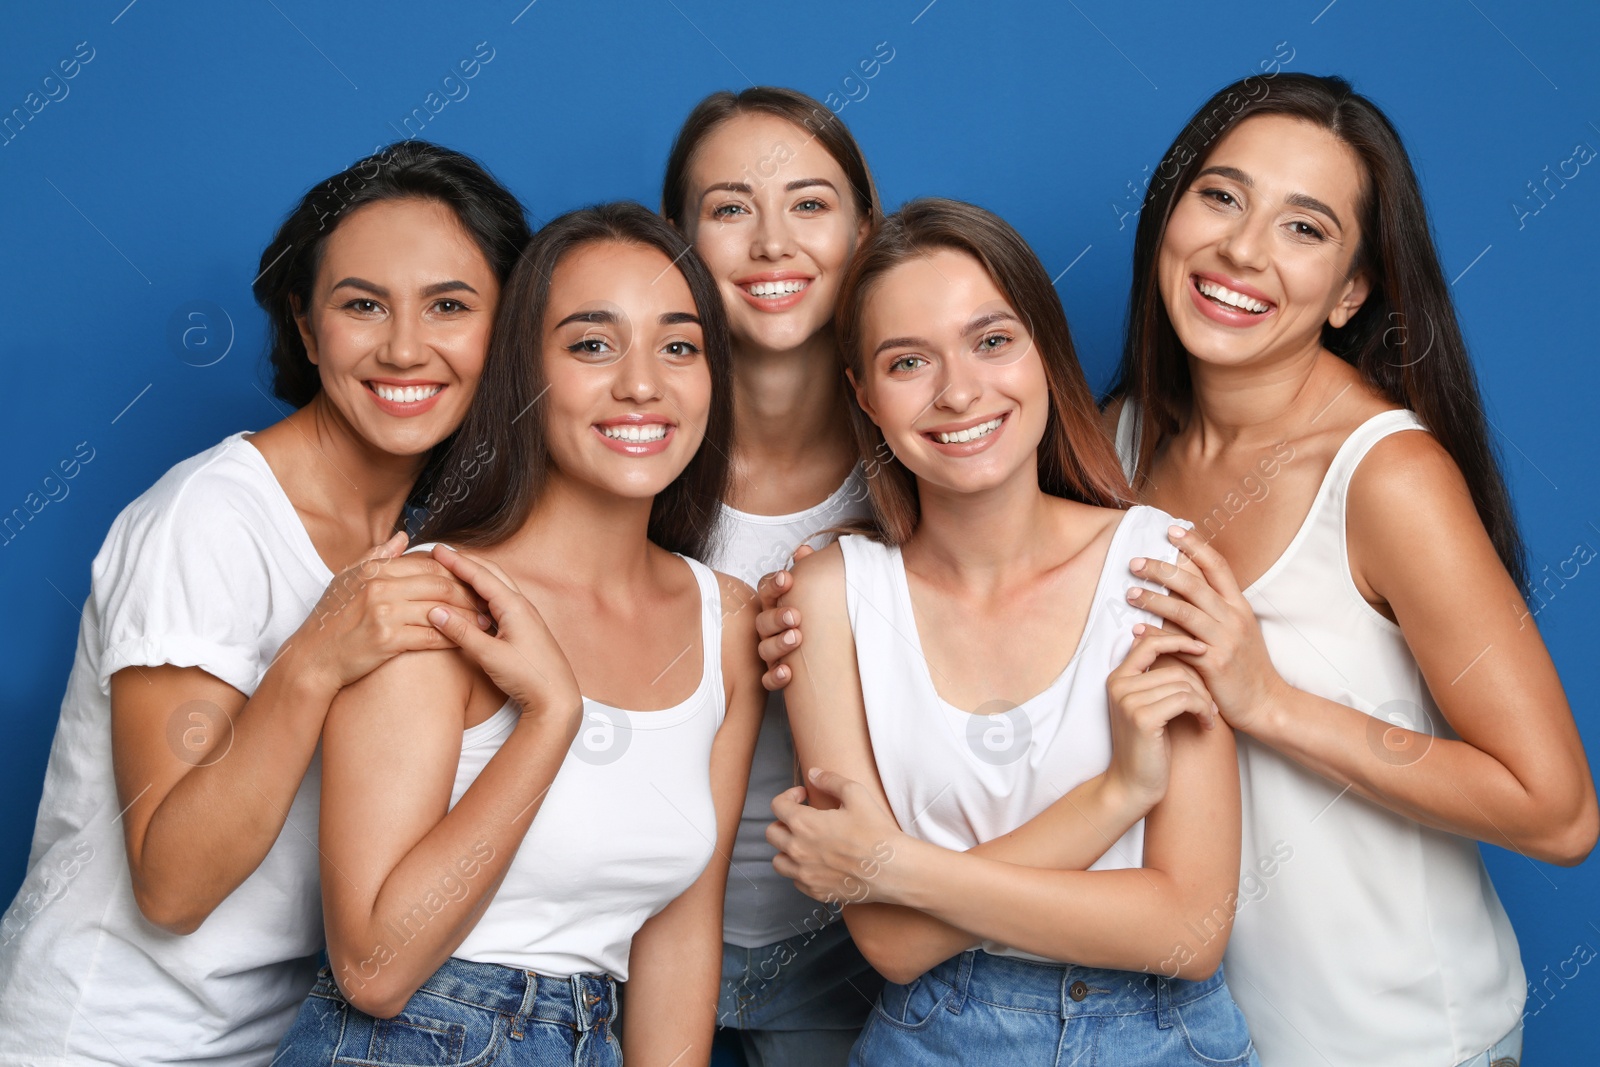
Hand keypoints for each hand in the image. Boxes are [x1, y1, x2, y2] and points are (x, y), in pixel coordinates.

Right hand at [298, 531, 489, 692]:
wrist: (312, 659)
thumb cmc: (330, 620)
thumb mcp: (348, 579)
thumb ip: (378, 556)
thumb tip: (403, 537)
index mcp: (375, 571)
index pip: (429, 565)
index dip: (457, 573)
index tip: (474, 581)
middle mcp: (381, 588)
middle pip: (440, 585)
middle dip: (469, 593)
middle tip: (488, 601)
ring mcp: (384, 614)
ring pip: (441, 610)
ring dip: (468, 617)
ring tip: (485, 622)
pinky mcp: (388, 641)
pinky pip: (431, 637)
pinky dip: (453, 638)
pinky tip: (467, 641)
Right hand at [425, 545, 581, 731]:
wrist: (557, 698)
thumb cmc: (528, 677)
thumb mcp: (490, 656)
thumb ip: (462, 632)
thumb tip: (435, 611)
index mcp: (515, 606)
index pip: (481, 576)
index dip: (458, 562)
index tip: (438, 550)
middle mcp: (522, 606)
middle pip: (491, 574)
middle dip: (467, 562)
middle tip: (443, 555)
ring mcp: (526, 616)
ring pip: (497, 587)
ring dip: (476, 577)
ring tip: (454, 572)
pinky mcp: (525, 628)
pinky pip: (501, 602)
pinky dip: (483, 595)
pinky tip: (473, 601)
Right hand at [754, 544, 814, 690]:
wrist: (827, 654)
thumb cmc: (816, 616)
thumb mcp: (814, 592)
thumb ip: (808, 571)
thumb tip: (803, 550)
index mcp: (775, 605)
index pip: (766, 590)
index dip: (774, 584)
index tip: (788, 579)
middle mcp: (768, 628)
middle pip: (762, 621)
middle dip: (777, 616)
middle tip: (795, 615)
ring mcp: (770, 652)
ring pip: (764, 649)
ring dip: (779, 644)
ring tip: (796, 638)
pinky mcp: (774, 675)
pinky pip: (768, 679)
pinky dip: (776, 676)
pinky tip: (788, 671)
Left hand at [767, 768, 903, 905]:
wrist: (893, 869)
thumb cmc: (876, 831)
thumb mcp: (856, 794)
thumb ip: (830, 780)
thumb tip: (813, 773)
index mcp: (804, 824)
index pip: (777, 806)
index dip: (789, 796)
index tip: (803, 796)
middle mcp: (798, 851)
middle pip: (772, 833)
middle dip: (784, 821)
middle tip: (802, 819)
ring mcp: (805, 875)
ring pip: (778, 861)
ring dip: (787, 849)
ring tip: (805, 843)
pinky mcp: (816, 893)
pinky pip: (796, 881)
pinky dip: (801, 871)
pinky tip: (817, 863)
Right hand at [1105, 626, 1215, 808]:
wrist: (1132, 784)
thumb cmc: (1146, 746)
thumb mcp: (1144, 707)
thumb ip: (1151, 679)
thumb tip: (1173, 646)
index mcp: (1117, 678)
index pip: (1149, 643)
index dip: (1178, 640)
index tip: (1202, 648)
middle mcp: (1119, 685)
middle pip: (1174, 667)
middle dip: (1201, 685)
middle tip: (1211, 706)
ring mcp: (1129, 701)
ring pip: (1184, 684)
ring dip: (1205, 701)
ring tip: (1209, 717)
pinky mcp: (1144, 718)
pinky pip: (1186, 700)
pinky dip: (1204, 711)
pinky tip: (1206, 725)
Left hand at [1125, 527, 1286, 731]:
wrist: (1266, 703)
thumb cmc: (1246, 666)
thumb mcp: (1238, 630)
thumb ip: (1215, 608)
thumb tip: (1182, 583)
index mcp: (1239, 605)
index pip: (1217, 566)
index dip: (1195, 546)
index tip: (1172, 530)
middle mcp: (1233, 618)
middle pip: (1194, 583)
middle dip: (1162, 569)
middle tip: (1135, 562)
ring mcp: (1225, 640)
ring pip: (1183, 610)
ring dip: (1153, 599)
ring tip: (1130, 593)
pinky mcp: (1214, 663)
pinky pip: (1180, 644)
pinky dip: (1156, 634)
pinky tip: (1137, 629)